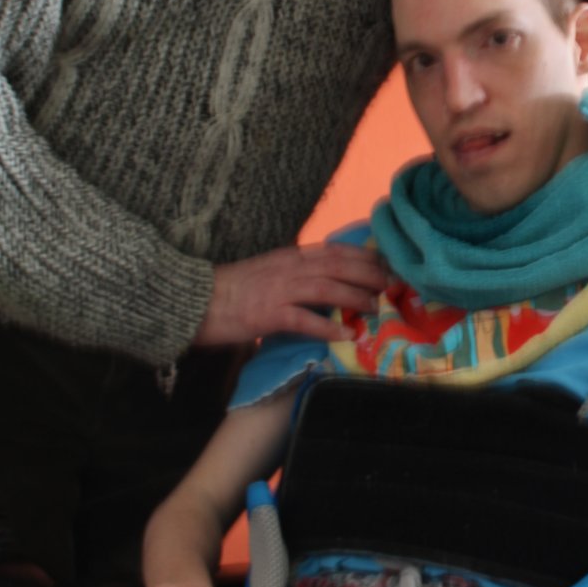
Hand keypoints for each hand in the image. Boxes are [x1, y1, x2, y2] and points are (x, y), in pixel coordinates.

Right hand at [197, 244, 387, 346]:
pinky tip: (345, 335)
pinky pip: (304, 318)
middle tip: (393, 285)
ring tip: (377, 307)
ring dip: (356, 297)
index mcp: (290, 256)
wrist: (194, 300)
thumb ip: (296, 275)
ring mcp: (279, 289)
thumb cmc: (231, 290)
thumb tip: (326, 284)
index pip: (336, 251)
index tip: (387, 265)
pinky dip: (327, 326)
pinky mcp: (268, 313)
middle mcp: (289, 268)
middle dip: (370, 274)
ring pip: (328, 287)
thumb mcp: (269, 272)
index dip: (365, 257)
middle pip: (339, 265)